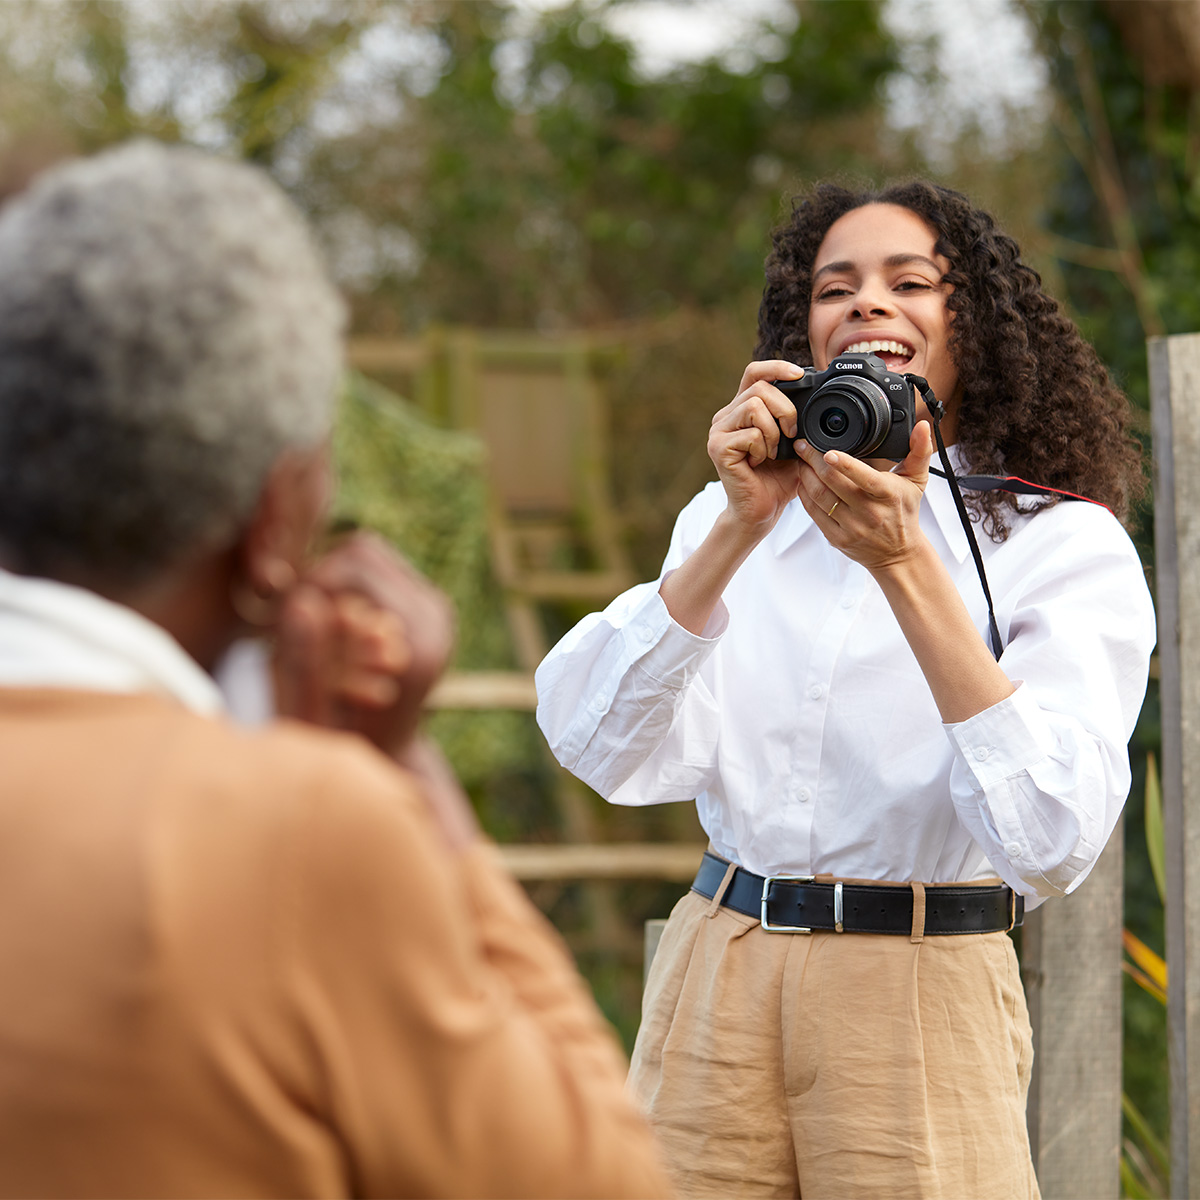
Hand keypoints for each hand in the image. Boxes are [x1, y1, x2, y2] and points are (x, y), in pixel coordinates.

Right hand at [273, 532, 477, 848]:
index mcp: (416, 644)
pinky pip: (376, 569)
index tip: (280, 618)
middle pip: (362, 550)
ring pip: (367, 555)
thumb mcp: (310, 712)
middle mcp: (435, 619)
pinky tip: (329, 625)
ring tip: (309, 625)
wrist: (389, 758)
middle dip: (319, 578)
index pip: (352, 567)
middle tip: (289, 617)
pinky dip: (346, 587)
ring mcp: (436, 609)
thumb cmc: (338, 747)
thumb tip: (300, 602)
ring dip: (331, 582)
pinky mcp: (428, 606)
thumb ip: (302, 661)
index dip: (306, 583)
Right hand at [706, 360, 805, 535]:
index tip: (799, 374)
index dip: (776, 367)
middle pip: (759, 388)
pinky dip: (763, 449)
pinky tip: (759, 463)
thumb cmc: (778, 480)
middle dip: (784, 409)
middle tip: (791, 434)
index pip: (755, 372)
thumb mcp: (796, 443)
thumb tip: (817, 396)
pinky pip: (750, 433)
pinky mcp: (717, 448)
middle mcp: (726, 416)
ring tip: (773, 452)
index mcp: (742, 409)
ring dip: (773, 431)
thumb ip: (799, 419)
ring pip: (753, 406)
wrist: (761, 512)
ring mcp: (718, 431)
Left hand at [794, 420, 933, 572]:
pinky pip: (814, 514)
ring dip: (805, 476)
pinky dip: (805, 495)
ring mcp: (851, 527)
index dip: (843, 463)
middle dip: (813, 461)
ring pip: (820, 497)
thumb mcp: (917, 481)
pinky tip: (803, 481)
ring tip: (801, 461)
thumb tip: (922, 426)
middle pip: (833, 483)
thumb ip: (919, 451)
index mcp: (887, 494)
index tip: (827, 451)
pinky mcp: (837, 538)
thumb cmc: (905, 512)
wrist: (898, 553)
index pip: (862, 477)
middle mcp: (868, 512)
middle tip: (803, 446)